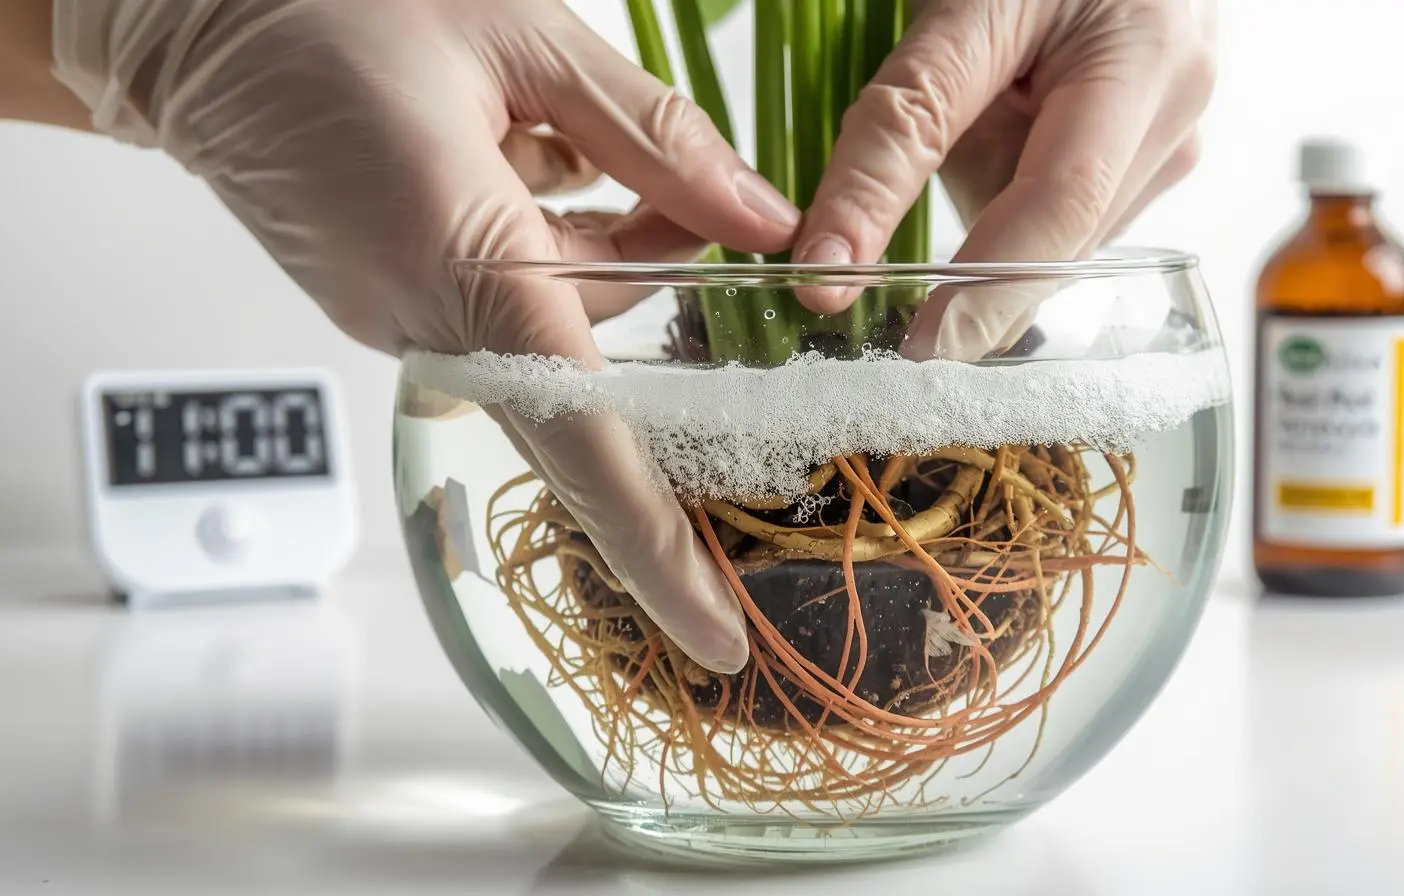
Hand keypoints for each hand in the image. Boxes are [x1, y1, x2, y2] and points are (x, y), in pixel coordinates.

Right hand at [51, 0, 806, 671]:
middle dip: (658, 317)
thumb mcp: (523, 39)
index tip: (716, 636)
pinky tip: (528, 164)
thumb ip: (656, 141)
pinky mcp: (393, 305)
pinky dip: (550, 252)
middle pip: (590, 387)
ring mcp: (402, 321)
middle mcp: (426, 320)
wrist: (189, 21)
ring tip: (564, 138)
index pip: (586, 442)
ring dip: (606, 253)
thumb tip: (763, 218)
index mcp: (463, 262)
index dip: (660, 551)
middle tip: (686, 222)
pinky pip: (511, 311)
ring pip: (561, 337)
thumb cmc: (333, 7)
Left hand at [793, 0, 1216, 359]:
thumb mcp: (961, 8)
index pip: (1059, 204)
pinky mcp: (1149, 163)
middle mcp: (1175, 116)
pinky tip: (1007, 128)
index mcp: (1146, 60)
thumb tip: (832, 256)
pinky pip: (1058, 219)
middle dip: (967, 269)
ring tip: (987, 115)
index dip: (983, 290)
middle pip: (1055, 243)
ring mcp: (1171, 145)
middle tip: (876, 300)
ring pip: (1050, 243)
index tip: (914, 346)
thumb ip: (900, 124)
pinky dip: (1007, 201)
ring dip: (989, 213)